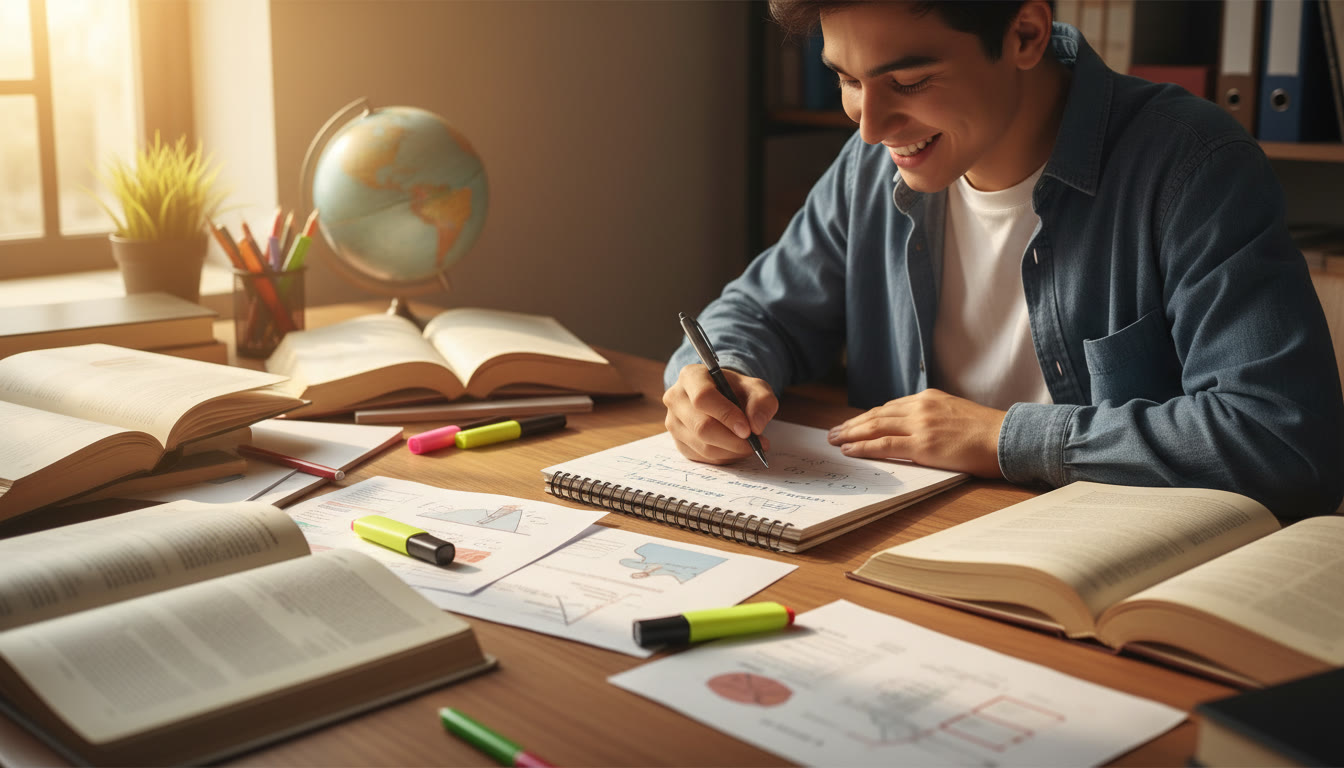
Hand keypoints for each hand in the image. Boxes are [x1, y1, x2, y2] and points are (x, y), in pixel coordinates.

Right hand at [663, 364, 777, 463]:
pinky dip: (725, 458)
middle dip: (733, 440)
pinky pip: (703, 458)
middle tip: (756, 443)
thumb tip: (756, 426)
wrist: (722, 398)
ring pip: (703, 446)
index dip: (726, 415)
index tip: (748, 430)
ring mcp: (673, 423)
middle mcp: (676, 399)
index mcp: (691, 377)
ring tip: (750, 446)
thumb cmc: (736, 390)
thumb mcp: (755, 387)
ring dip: (732, 451)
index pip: (703, 398)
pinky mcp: (678, 443)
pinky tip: (736, 449)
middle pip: (702, 427)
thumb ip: (762, 401)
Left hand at [827, 388, 1005, 477]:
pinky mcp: (922, 445)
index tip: (853, 424)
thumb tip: (915, 430)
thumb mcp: (956, 414)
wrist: (1007, 437)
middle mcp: (920, 407)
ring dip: (851, 434)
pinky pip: (884, 445)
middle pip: (877, 415)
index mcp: (928, 398)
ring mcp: (920, 425)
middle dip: (852, 424)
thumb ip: (933, 418)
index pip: (889, 408)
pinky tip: (849, 450)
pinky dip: (863, 447)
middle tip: (833, 432)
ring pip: (875, 428)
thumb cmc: (987, 432)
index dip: (867, 417)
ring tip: (834, 440)